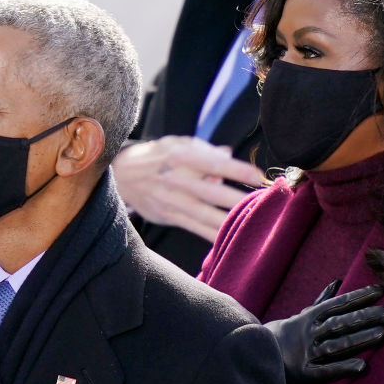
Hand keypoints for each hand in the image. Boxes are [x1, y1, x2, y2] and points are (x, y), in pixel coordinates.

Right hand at [113, 136, 263, 242]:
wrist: (120, 175)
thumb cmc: (156, 156)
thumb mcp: (177, 143)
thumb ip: (204, 149)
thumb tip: (227, 153)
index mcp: (179, 156)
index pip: (212, 163)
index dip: (236, 170)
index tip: (258, 176)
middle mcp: (175, 179)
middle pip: (210, 192)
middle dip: (236, 200)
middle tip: (262, 204)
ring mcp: (170, 201)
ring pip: (203, 214)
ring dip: (227, 221)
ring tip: (251, 225)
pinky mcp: (168, 216)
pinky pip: (194, 228)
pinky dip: (211, 235)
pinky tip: (229, 240)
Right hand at [265, 281, 383, 383]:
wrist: (258, 356)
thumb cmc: (285, 335)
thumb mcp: (302, 315)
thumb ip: (322, 300)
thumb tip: (337, 282)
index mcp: (310, 317)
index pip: (338, 304)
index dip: (359, 297)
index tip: (380, 291)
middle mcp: (310, 333)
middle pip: (341, 323)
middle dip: (365, 317)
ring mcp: (308, 354)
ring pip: (337, 344)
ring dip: (360, 339)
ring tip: (382, 334)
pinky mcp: (305, 374)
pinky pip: (327, 371)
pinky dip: (343, 368)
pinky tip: (362, 366)